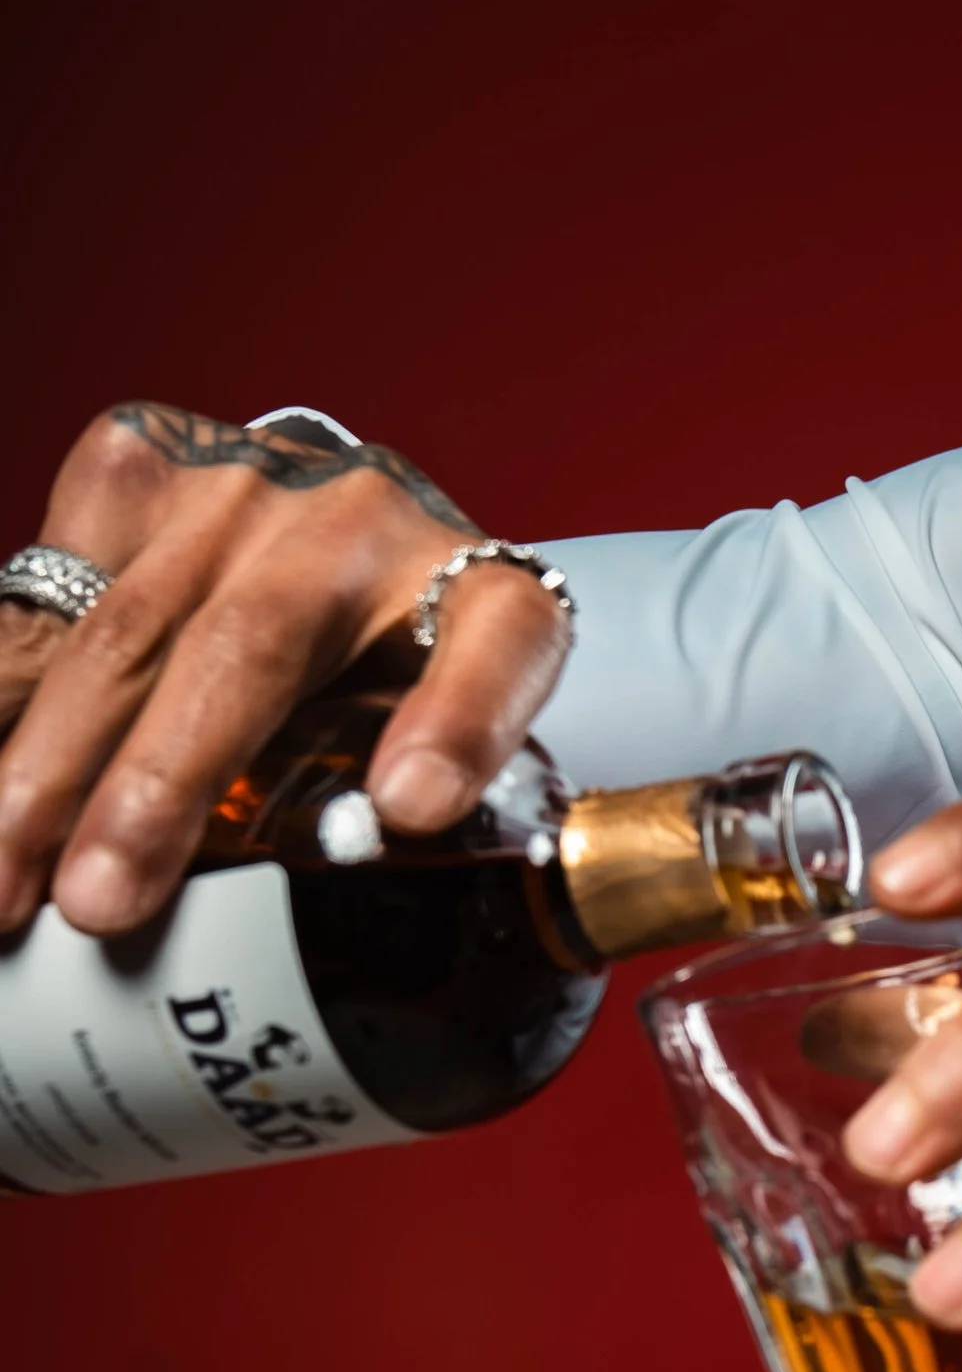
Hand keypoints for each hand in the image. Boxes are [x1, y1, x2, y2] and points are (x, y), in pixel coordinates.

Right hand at [0, 404, 571, 935]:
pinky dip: (2, 701)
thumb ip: (431, 800)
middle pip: (250, 650)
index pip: (501, 644)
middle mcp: (364, 519)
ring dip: (41, 766)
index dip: (461, 724)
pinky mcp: (132, 467)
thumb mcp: (446, 732)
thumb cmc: (394, 652)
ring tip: (2, 881)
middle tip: (100, 903)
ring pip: (117, 633)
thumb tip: (373, 858)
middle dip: (161, 784)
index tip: (415, 806)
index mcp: (486, 592)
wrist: (334, 512)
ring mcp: (238, 484)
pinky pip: (36, 604)